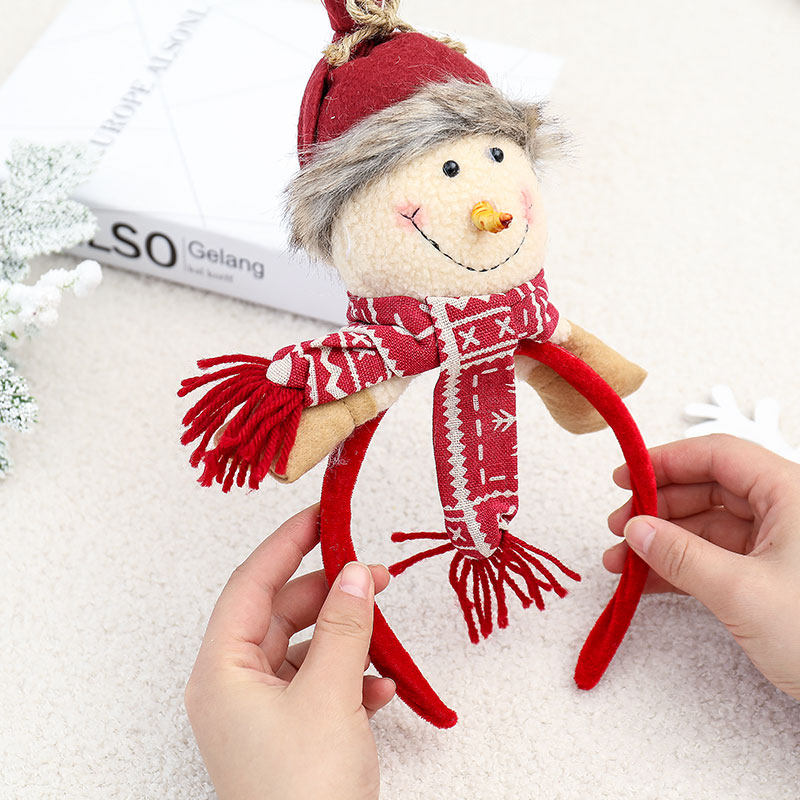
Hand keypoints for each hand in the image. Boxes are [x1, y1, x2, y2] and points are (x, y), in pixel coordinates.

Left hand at [184, 505, 395, 799]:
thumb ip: (345, 626)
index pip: (251, 583)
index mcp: (222, 670)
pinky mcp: (288, 735)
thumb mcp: (330, 695)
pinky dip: (351, 678)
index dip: (286, 543)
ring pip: (305, 650)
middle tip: (375, 573)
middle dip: (331, 593)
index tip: (322, 514)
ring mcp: (261, 713)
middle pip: (282, 614)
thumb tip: (357, 573)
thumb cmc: (304, 791)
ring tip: (385, 630)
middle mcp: (234, 687)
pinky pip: (318, 686)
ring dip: (347, 638)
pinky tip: (381, 687)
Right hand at [604, 434, 799, 700]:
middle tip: (620, 528)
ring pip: (708, 525)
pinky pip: (716, 557)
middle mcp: (784, 511)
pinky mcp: (771, 574)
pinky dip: (681, 566)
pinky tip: (648, 580)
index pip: (717, 455)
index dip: (666, 462)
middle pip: (708, 488)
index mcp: (789, 493)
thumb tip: (635, 529)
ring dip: (663, 542)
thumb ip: (681, 556)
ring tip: (623, 563)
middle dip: (658, 508)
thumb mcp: (742, 591)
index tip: (625, 477)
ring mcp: (778, 544)